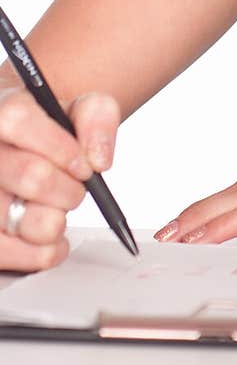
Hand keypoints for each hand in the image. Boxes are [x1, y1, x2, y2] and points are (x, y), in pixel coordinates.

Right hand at [0, 85, 119, 273]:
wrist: (27, 152)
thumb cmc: (52, 130)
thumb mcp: (79, 107)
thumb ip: (97, 116)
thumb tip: (98, 159)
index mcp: (2, 111)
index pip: (17, 120)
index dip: (60, 146)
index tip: (83, 165)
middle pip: (31, 175)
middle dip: (70, 188)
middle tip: (77, 188)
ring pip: (27, 222)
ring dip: (59, 221)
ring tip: (57, 209)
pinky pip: (17, 256)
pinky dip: (47, 252)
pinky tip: (52, 238)